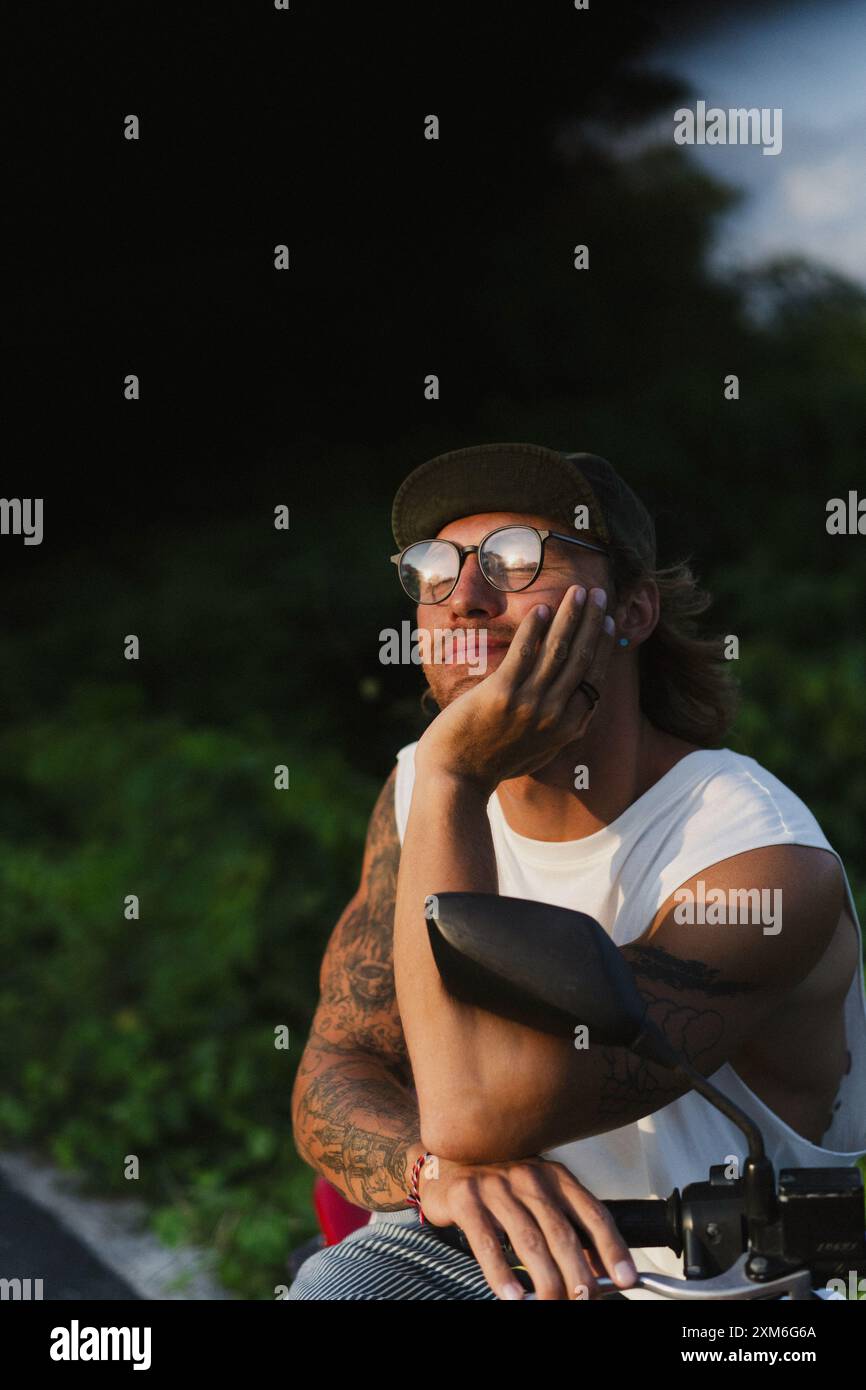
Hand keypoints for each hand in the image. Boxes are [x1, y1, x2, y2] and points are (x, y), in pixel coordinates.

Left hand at [416, 586, 614, 793]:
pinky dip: (535, 628)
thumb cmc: (493, 763)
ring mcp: (530, 704)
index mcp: (568, 728)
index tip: (607, 621)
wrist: (457, 779)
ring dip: (571, 616)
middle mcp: (555, 715)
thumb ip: (558, 728)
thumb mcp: (538, 751)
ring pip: (559, 650)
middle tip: (598, 594)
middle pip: (582, 658)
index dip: (603, 645)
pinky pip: (524, 652)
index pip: (594, 678)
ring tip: (578, 592)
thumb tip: (575, 707)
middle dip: (593, 622)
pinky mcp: (502, 694)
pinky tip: (541, 608)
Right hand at [418, 1154, 637, 1300]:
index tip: (626, 1277)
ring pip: (529, 1241)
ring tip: (552, 1304)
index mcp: (554, 1176)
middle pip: (562, 1233)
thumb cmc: (499, 1187)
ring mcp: (496, 1186)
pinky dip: (501, 1273)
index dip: (612, 1246)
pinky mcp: (466, 1199)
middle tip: (585, 1300)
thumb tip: (598, 1270)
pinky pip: (487, 1242)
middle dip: (578, 1274)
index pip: (592, 1212)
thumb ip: (566, 1226)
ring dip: (544, 1280)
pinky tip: (513, 1296)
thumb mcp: (538, 1197)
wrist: (444, 1165)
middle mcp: (529, 1176)